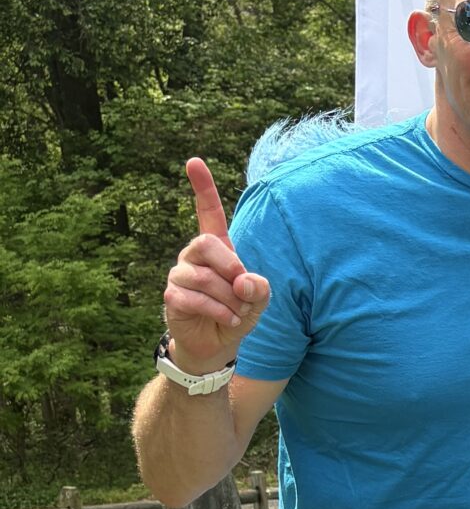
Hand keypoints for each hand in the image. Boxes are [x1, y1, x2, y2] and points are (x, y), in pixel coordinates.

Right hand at [162, 158, 268, 373]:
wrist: (217, 346)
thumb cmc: (238, 313)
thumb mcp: (258, 301)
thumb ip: (259, 288)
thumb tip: (245, 281)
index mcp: (217, 248)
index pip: (208, 212)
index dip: (202, 187)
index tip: (193, 161)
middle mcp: (193, 255)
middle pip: (206, 243)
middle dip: (230, 266)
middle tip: (243, 289)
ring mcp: (179, 275)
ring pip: (204, 277)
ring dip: (229, 299)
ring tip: (237, 312)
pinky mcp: (171, 297)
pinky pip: (193, 298)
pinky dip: (218, 311)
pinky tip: (228, 320)